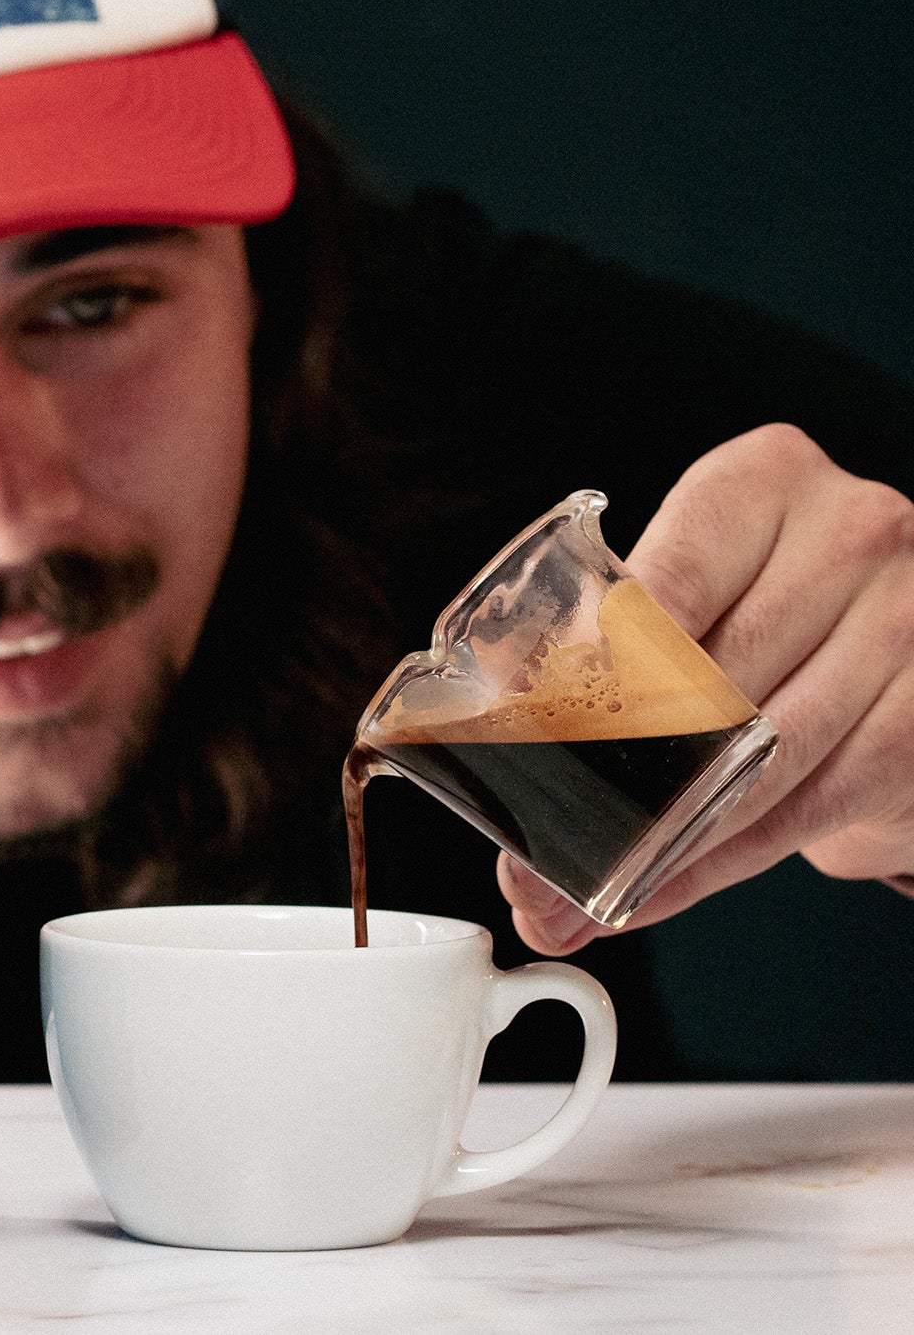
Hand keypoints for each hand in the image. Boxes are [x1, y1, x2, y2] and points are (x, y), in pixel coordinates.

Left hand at [501, 424, 913, 953]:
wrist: (893, 643)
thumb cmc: (759, 607)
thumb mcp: (687, 588)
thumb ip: (598, 639)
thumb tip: (495, 727)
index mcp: (761, 482)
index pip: (664, 586)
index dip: (597, 676)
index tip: (540, 741)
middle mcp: (849, 537)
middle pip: (707, 683)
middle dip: (615, 781)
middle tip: (542, 853)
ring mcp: (904, 625)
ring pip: (758, 761)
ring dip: (667, 840)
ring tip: (594, 885)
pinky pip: (806, 808)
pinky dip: (725, 858)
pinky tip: (667, 883)